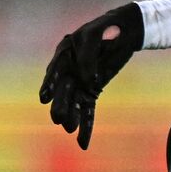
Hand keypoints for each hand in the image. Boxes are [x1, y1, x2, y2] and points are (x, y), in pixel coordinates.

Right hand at [39, 2, 143, 149]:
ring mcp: (80, 81)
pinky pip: (87, 109)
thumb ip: (89, 56)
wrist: (126, 31)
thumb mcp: (97, 35)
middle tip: (58, 119)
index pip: (56, 69)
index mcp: (65, 52)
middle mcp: (69, 69)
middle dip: (60, 104)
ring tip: (70, 129)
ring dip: (72, 116)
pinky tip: (82, 143)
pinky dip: (86, 125)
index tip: (44, 97)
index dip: (50, 83)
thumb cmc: (108, 29)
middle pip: (62, 89)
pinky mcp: (92, 90)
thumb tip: (88, 81)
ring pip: (73, 102)